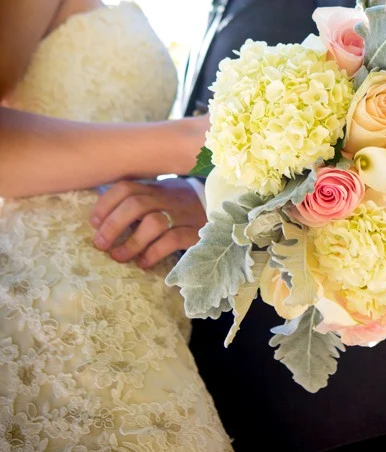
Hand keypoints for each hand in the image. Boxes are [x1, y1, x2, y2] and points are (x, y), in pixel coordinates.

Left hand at [90, 176, 206, 268]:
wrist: (225, 214)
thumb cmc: (181, 211)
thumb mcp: (160, 201)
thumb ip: (138, 205)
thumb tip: (102, 221)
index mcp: (156, 188)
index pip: (126, 187)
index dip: (105, 204)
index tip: (93, 223)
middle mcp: (169, 198)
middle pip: (136, 204)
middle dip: (113, 225)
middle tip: (101, 244)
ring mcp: (184, 214)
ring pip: (153, 222)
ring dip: (132, 241)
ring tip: (119, 257)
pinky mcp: (197, 232)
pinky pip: (173, 240)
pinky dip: (153, 253)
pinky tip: (144, 263)